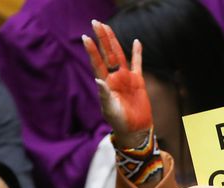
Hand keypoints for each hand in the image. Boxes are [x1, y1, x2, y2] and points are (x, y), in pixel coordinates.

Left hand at [83, 20, 152, 148]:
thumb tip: (98, 80)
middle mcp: (114, 77)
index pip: (97, 62)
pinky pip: (137, 64)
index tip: (86, 37)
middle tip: (96, 22)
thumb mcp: (109, 110)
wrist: (134, 129)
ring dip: (113, 41)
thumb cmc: (119, 122)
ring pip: (119, 55)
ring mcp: (126, 78)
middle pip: (107, 53)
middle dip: (102, 38)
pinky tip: (136, 42)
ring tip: (107, 27)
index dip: (92, 50)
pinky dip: (137, 53)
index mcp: (105, 83)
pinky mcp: (138, 82)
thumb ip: (105, 95)